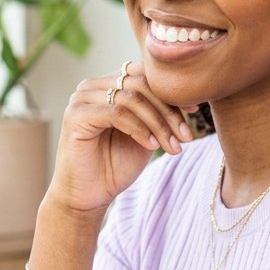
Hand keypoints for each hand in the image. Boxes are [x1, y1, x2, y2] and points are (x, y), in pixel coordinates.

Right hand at [46, 62, 196, 213]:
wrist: (89, 195)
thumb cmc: (116, 164)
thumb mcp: (146, 132)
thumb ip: (158, 111)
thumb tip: (189, 95)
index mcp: (108, 83)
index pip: (144, 73)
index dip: (171, 90)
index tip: (195, 110)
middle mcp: (92, 86)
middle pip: (140, 84)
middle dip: (169, 110)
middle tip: (186, 135)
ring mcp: (81, 98)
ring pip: (131, 98)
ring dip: (158, 123)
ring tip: (172, 145)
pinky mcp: (75, 115)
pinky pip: (116, 114)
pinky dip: (139, 129)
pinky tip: (152, 146)